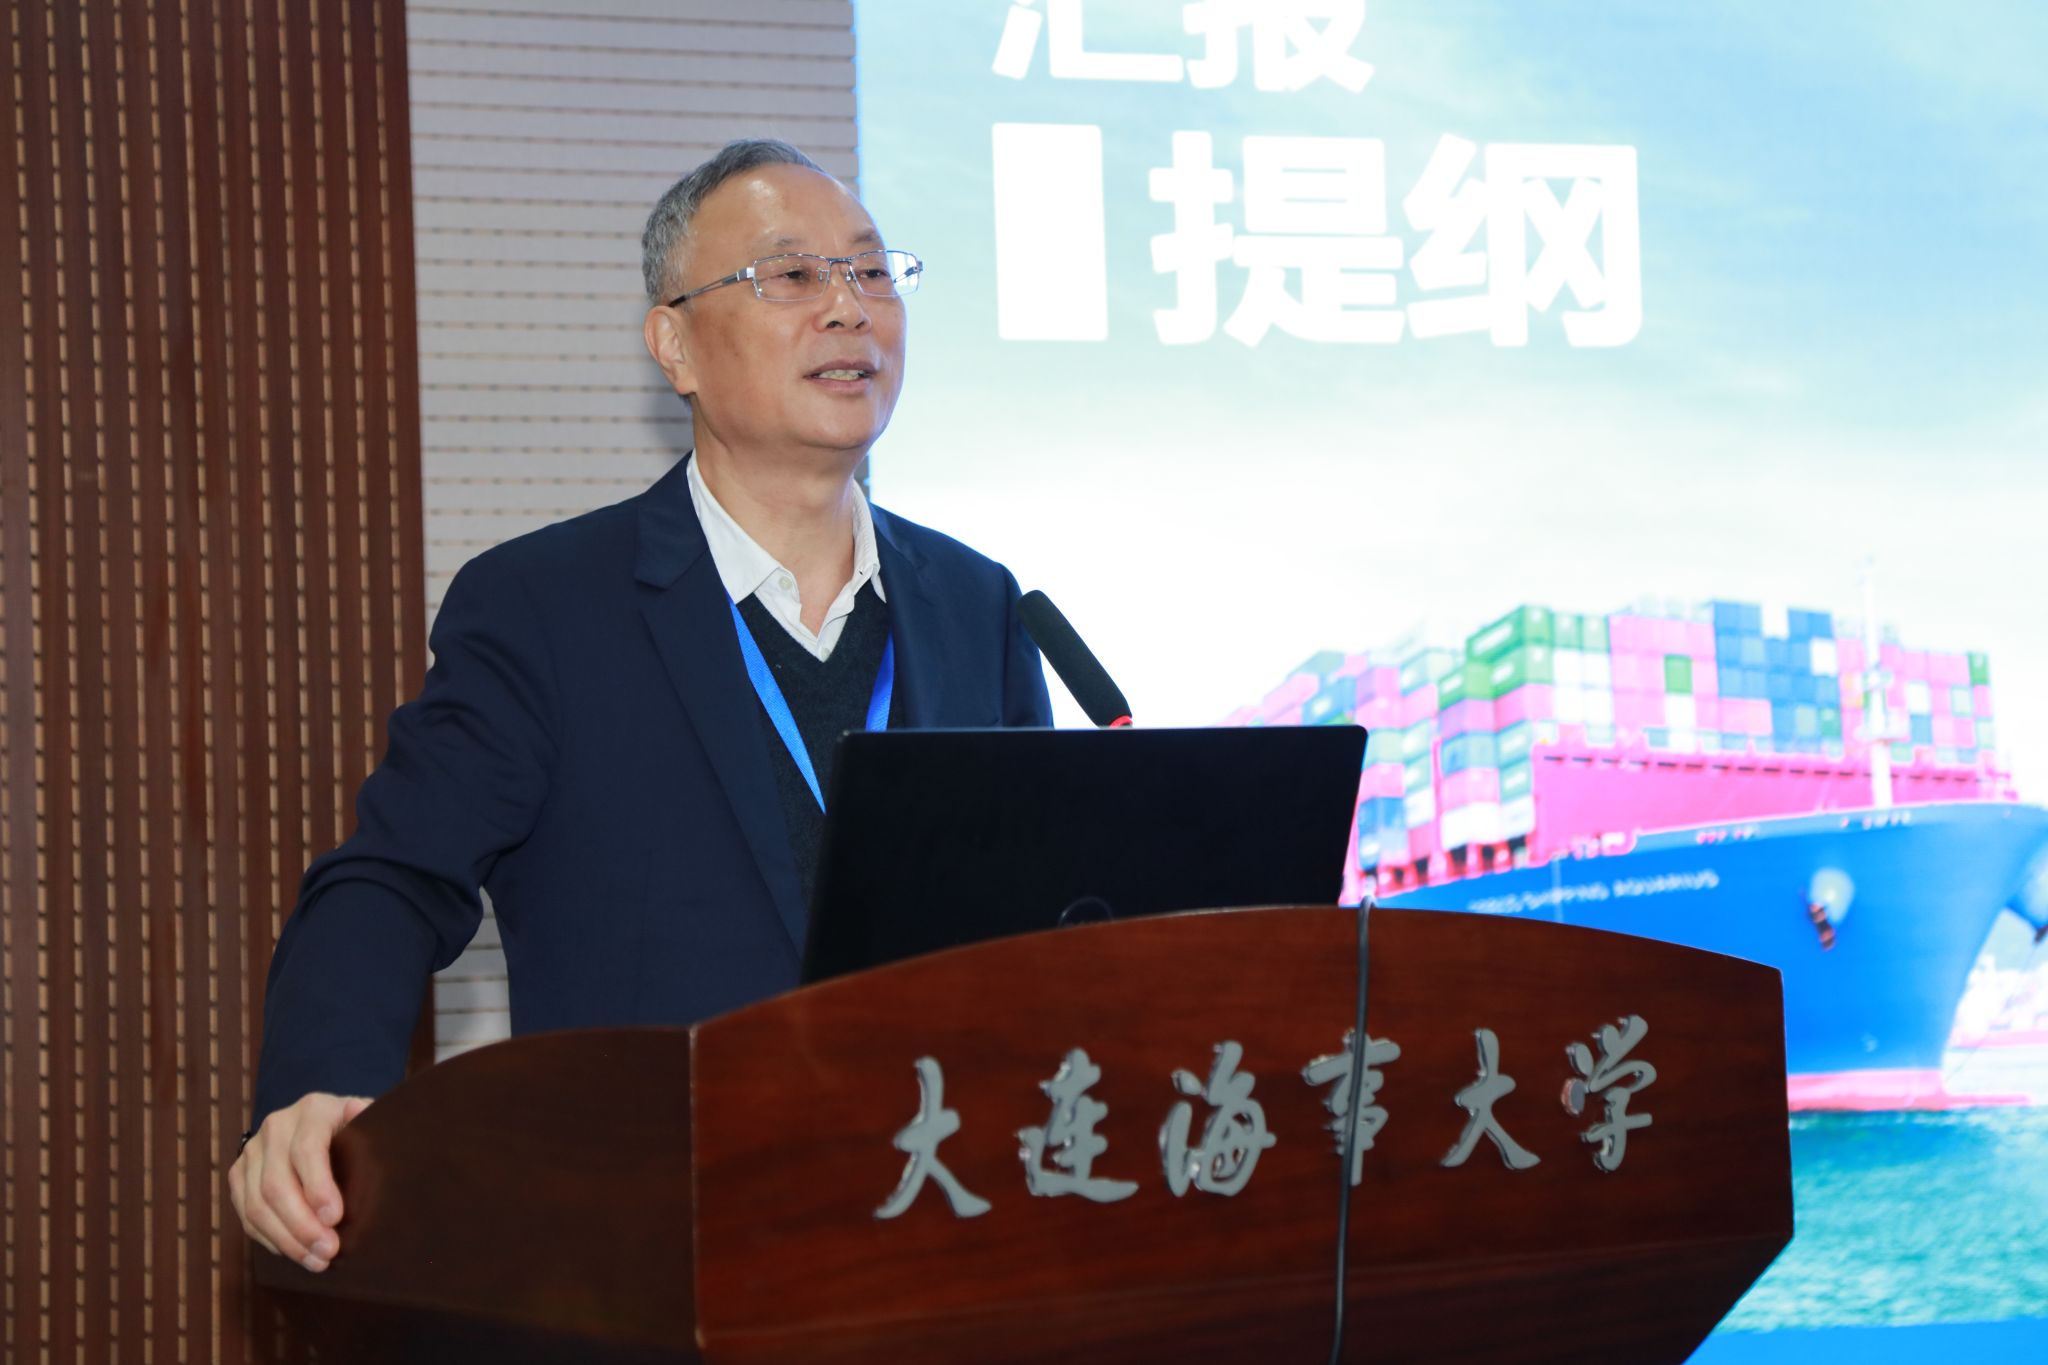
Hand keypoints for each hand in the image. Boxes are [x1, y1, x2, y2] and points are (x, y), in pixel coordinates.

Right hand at [228, 1092, 372, 1271]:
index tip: (335, 1218)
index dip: (318, 1186)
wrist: (329, 1126)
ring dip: (286, 1239)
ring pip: (256, 1204)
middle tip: (328, 1251)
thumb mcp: (371, 1123)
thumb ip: (371, 1125)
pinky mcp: (240, 1175)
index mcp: (313, 1109)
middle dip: (301, 1224)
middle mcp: (277, 1126)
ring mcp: (253, 1150)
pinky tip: (296, 1252)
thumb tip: (360, 1114)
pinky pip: (246, 1215)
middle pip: (276, 1183)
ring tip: (316, 1260)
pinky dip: (271, 1239)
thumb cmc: (359, 1131)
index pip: (307, 1149)